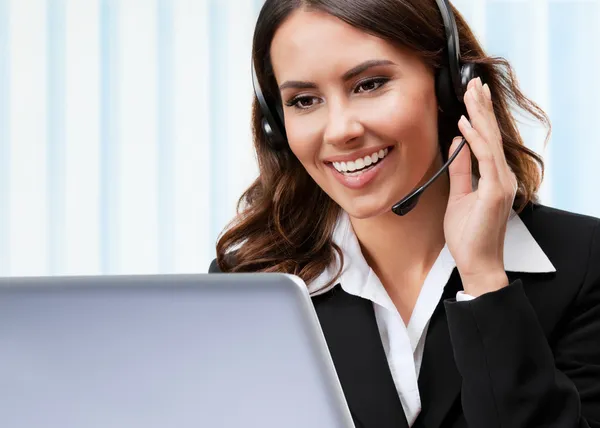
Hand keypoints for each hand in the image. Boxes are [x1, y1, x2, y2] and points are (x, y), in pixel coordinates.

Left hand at [443, 77, 516, 296]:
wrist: (477, 262)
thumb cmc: (468, 234)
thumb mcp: (459, 195)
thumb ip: (460, 170)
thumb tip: (457, 146)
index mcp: (494, 177)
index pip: (487, 139)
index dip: (480, 115)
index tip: (472, 95)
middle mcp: (501, 176)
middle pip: (491, 134)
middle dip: (481, 106)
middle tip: (474, 81)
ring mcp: (500, 183)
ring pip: (489, 141)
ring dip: (478, 115)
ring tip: (470, 92)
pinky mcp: (494, 191)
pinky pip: (483, 160)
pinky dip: (473, 140)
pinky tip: (464, 124)